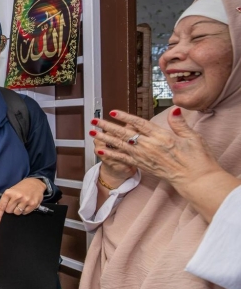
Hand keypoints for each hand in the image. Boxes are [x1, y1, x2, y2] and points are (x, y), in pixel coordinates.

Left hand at [0, 177, 46, 224]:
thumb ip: (7, 199)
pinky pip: (25, 213)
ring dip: (18, 210)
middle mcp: (17, 196)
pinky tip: (26, 204)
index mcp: (9, 193)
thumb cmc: (21, 187)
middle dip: (10, 208)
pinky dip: (25, 210)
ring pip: (17, 213)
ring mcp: (25, 200)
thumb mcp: (11, 190)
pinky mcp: (33, 204)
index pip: (1, 206)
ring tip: (21, 203)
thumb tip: (2, 211)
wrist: (35, 183)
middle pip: (9, 211)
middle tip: (15, 203)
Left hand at [91, 109, 223, 191]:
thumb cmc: (197, 158)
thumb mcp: (192, 136)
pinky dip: (111, 154)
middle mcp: (150, 146)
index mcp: (161, 136)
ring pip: (121, 145)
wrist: (195, 179)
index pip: (139, 123)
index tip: (112, 111)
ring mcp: (145, 156)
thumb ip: (179, 123)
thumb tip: (174, 109)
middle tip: (95, 121)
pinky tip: (100, 151)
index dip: (125, 116)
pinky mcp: (143, 166)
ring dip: (105, 138)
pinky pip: (123, 159)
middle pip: (125, 133)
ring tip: (92, 133)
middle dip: (108, 126)